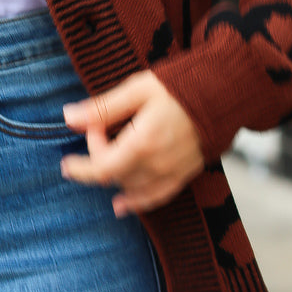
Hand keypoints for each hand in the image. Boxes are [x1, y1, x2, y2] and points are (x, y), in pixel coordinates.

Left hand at [61, 71, 204, 217]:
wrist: (224, 92)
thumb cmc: (179, 86)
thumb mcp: (136, 90)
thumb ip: (102, 109)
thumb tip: (68, 118)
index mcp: (142, 143)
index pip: (101, 167)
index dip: (85, 156)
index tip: (86, 133)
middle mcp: (157, 165)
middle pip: (114, 177)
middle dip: (99, 156)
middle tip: (101, 129)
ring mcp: (172, 172)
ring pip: (131, 187)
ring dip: (114, 176)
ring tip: (104, 159)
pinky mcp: (185, 174)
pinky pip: (156, 196)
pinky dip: (137, 201)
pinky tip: (121, 205)